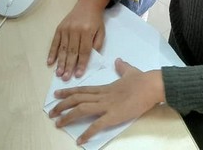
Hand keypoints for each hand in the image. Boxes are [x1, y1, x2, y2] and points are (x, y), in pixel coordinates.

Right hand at [48, 0, 108, 79]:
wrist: (88, 4)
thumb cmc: (96, 20)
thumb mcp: (101, 31)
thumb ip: (97, 45)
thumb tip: (90, 59)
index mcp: (87, 31)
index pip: (84, 51)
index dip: (81, 63)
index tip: (78, 75)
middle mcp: (75, 30)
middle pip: (72, 51)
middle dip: (69, 66)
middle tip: (65, 78)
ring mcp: (66, 29)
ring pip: (63, 49)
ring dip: (60, 62)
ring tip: (58, 73)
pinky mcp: (59, 28)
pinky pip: (54, 42)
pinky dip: (52, 53)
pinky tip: (50, 62)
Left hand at [49, 59, 163, 144]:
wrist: (152, 85)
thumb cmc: (143, 80)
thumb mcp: (130, 71)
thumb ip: (122, 67)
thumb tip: (118, 61)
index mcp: (105, 87)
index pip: (83, 89)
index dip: (68, 92)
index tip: (56, 94)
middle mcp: (102, 96)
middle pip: (77, 99)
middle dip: (62, 105)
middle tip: (51, 112)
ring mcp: (107, 105)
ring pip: (82, 109)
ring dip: (68, 117)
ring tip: (58, 123)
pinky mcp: (114, 115)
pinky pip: (97, 125)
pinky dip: (87, 133)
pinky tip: (80, 140)